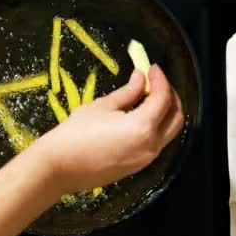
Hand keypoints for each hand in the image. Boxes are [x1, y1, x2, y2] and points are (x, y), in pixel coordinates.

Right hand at [26, 64, 183, 193]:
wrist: (59, 168)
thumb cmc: (75, 134)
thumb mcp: (102, 107)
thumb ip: (128, 92)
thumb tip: (141, 78)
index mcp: (143, 127)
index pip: (163, 98)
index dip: (160, 79)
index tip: (152, 67)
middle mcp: (151, 145)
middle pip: (176, 117)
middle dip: (170, 96)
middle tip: (155, 81)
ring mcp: (147, 159)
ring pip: (169, 132)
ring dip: (165, 112)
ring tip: (148, 97)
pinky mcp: (139, 166)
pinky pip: (157, 143)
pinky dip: (157, 126)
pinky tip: (141, 116)